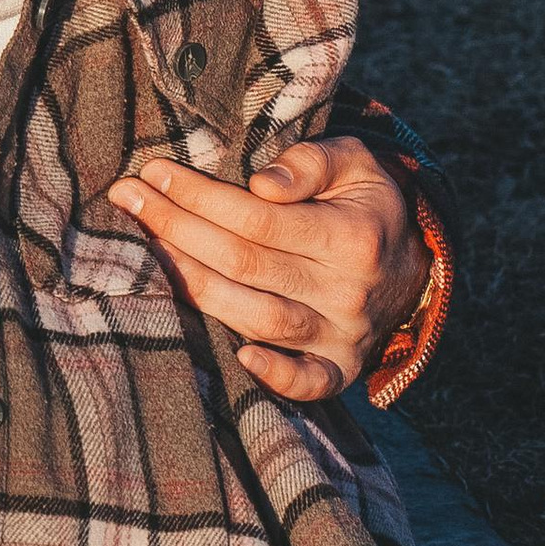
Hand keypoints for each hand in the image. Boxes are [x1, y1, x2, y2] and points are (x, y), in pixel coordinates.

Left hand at [110, 136, 429, 403]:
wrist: (417, 262)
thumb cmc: (365, 200)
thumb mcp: (355, 162)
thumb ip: (311, 162)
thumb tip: (262, 183)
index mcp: (351, 237)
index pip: (257, 219)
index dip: (199, 196)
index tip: (152, 173)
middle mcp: (348, 292)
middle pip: (244, 264)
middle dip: (177, 228)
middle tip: (127, 199)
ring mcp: (344, 336)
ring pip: (258, 317)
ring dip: (193, 285)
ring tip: (145, 249)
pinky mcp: (341, 368)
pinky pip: (309, 383)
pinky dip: (275, 375)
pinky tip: (236, 355)